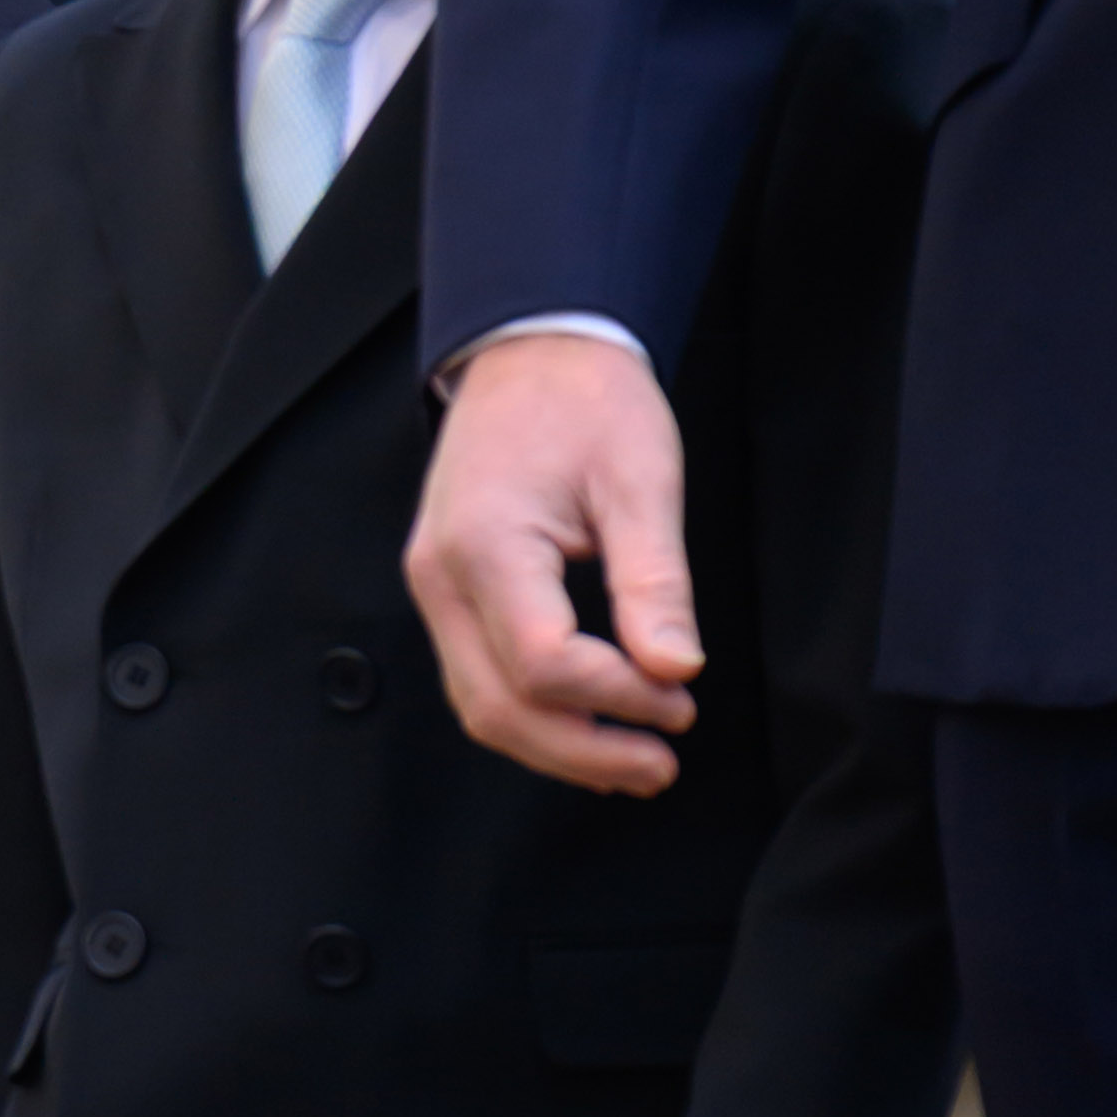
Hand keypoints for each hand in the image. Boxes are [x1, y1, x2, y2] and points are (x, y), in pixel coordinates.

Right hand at [407, 329, 701, 798]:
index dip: (618, 698)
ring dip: (558, 748)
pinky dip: (535, 718)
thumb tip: (675, 669)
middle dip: (585, 751)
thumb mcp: (640, 481)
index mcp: (487, 545)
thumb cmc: (585, 402)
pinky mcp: (449, 593)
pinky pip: (480, 680)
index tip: (680, 699)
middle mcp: (442, 577)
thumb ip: (655, 582)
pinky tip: (590, 729)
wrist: (531, 353)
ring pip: (481, 707)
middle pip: (499, 707)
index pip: (545, 664)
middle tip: (661, 763)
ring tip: (634, 762)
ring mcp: (436, 589)